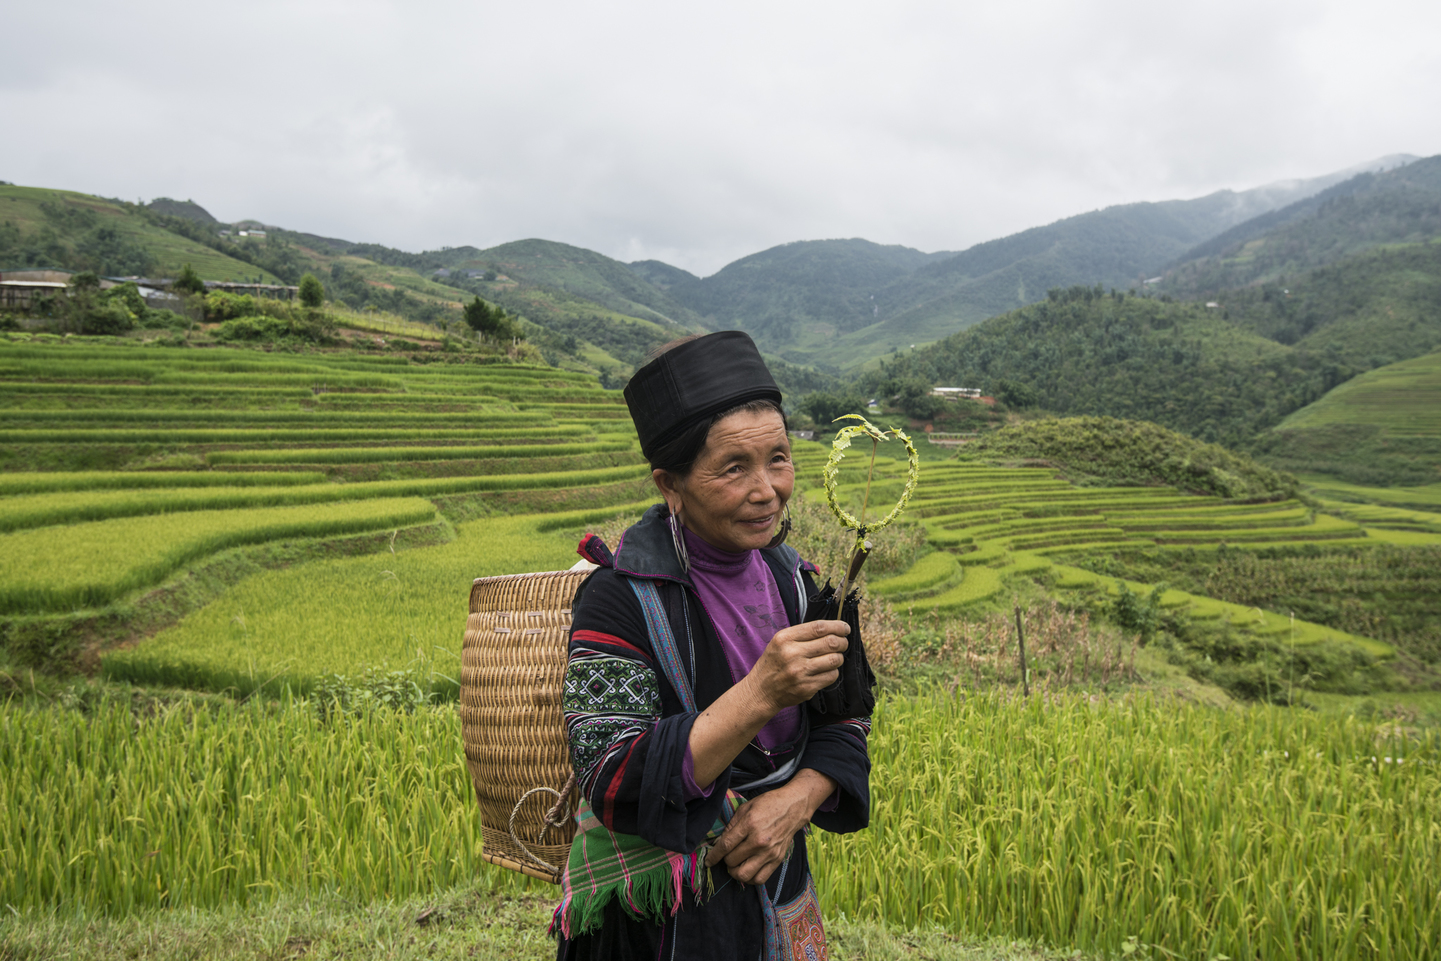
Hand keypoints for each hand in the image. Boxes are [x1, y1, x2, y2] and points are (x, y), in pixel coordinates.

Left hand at [704, 770, 833, 884]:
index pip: (726, 846)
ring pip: (744, 875)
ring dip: (735, 872)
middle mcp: (759, 841)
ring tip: (736, 865)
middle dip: (725, 861)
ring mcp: (769, 853)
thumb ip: (732, 825)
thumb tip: (720, 842)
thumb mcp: (746, 807)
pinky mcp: (777, 860)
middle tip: (727, 856)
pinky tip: (748, 869)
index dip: (714, 856)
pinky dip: (750, 879)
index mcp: (749, 824)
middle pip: (732, 861)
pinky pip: (760, 879)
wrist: (793, 807)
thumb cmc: (768, 804)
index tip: (708, 861)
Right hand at [749, 620, 849, 710]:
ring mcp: (800, 672)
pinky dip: (832, 672)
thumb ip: (803, 634)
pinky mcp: (807, 688)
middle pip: (831, 643)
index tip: (845, 628)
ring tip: (834, 657)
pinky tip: (825, 671)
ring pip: (834, 660)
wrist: (761, 691)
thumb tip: (833, 629)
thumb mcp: (780, 642)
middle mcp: (792, 654)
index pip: (819, 627)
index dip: (837, 626)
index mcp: (785, 638)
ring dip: (839, 657)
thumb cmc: (774, 663)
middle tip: (843, 643)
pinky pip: (831, 676)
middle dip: (842, 642)